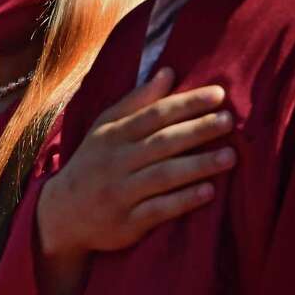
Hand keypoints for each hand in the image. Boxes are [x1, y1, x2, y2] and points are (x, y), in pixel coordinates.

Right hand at [38, 67, 235, 259]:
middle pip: (161, 142)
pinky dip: (183, 200)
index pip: (154, 114)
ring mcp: (120, 192)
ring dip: (198, 165)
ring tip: (230, 157)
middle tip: (230, 121)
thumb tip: (169, 72)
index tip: (218, 95)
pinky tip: (209, 192)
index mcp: (112, 134)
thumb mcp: (106, 127)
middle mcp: (116, 161)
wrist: (63, 213)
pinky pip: (158, 210)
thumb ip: (137, 101)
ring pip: (163, 175)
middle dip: (198, 130)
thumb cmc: (93, 162)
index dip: (186, 103)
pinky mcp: (127, 222)